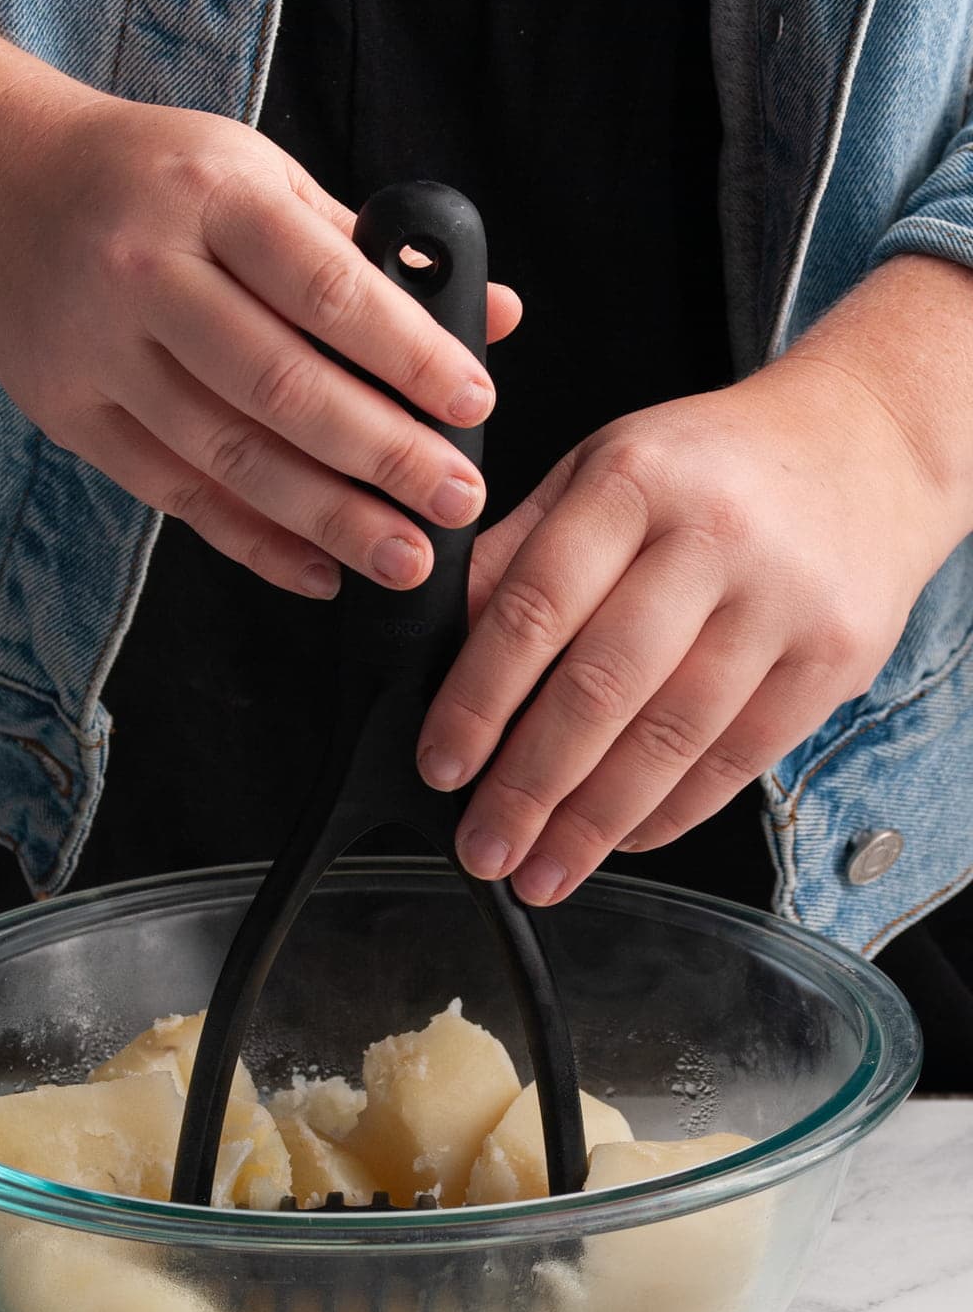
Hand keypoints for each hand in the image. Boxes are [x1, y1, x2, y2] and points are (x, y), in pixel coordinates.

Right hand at [0, 0, 519, 601]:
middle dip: (382, 454)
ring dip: (328, 518)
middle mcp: (145, 269)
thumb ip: (370, 252)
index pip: (326, 287)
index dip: (407, 354)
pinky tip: (320, 571)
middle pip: (280, 385)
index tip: (473, 405)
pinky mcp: (71, 414)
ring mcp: (99, 349)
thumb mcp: (261, 178)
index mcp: (210, 193)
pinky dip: (253, 542)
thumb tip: (495, 314)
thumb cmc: (158, 182)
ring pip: (228, 454)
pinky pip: (175, 494)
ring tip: (405, 559)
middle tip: (457, 503)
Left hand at [417, 256, 972, 903]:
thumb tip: (445, 652)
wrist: (870, 440)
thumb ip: (522, 552)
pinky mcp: (836, 656)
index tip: (442, 766)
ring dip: (596, 821)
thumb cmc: (713, 465)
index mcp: (632, 480)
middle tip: (485, 847)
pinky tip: (624, 838)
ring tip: (543, 871)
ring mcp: (782, 600)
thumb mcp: (603, 467)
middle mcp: (711, 536)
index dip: (477, 701)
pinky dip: (674, 810)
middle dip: (529, 785)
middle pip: (601, 686)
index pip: (533, 608)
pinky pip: (740, 756)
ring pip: (672, 735)